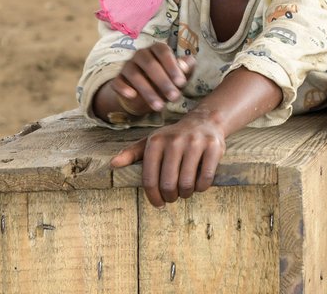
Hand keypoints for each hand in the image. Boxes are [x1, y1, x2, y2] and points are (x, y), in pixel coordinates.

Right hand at [111, 46, 196, 114]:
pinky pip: (118, 82)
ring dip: (148, 91)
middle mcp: (141, 54)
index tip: (181, 83)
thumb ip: (186, 67)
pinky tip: (132, 96)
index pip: (164, 52)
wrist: (145, 94)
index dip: (172, 67)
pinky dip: (124, 88)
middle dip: (163, 82)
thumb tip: (186, 64)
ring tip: (159, 106)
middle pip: (150, 64)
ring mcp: (128, 65)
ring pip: (135, 75)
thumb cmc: (167, 80)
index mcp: (157, 49)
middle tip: (174, 97)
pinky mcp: (118, 79)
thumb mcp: (180, 75)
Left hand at [111, 113, 225, 206]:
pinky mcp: (213, 146)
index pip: (150, 179)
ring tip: (185, 192)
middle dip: (170, 197)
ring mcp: (195, 143)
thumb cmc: (174, 137)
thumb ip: (132, 153)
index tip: (158, 204)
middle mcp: (175, 141)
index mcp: (156, 141)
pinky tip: (198, 186)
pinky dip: (201, 188)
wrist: (205, 121)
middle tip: (173, 198)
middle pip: (169, 184)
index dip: (153, 197)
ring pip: (187, 183)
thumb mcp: (152, 141)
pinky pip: (205, 178)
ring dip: (186, 194)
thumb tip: (113, 164)